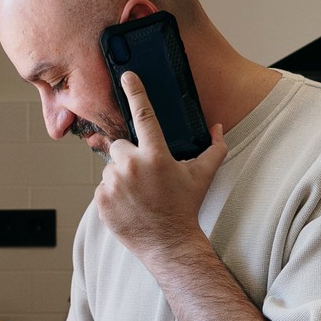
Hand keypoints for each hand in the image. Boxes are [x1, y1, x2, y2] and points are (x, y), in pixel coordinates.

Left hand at [97, 70, 227, 260]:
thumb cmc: (186, 208)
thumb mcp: (202, 176)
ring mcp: (114, 184)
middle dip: (130, 156)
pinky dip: (112, 194)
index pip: (143, 115)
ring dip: (121, 176)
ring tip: (138, 194)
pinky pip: (102, 188)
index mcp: (156, 155)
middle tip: (145, 176)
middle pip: (119, 146)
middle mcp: (132, 166)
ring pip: (110, 168)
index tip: (126, 76)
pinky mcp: (101, 201)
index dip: (135, 91)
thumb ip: (214, 148)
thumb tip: (218, 128)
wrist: (169, 244)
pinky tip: (129, 205)